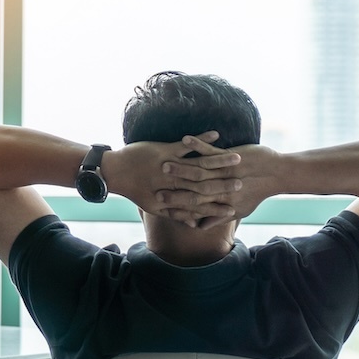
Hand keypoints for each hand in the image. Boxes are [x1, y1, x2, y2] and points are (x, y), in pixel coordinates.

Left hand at [103, 131, 243, 225]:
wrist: (115, 172)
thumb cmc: (135, 190)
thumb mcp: (155, 207)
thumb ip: (176, 214)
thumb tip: (193, 224)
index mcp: (173, 199)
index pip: (201, 204)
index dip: (219, 206)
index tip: (236, 206)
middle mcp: (174, 184)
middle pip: (205, 185)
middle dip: (226, 183)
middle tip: (244, 182)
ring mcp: (171, 166)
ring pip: (200, 164)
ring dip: (220, 160)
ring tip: (238, 158)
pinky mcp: (165, 150)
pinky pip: (187, 145)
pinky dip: (202, 140)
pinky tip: (217, 134)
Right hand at [156, 136, 280, 227]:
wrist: (277, 174)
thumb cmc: (257, 193)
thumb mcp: (239, 211)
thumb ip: (217, 218)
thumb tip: (199, 226)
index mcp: (221, 203)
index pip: (194, 205)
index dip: (175, 205)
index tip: (158, 203)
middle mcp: (222, 188)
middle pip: (192, 189)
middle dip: (172, 187)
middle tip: (153, 187)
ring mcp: (226, 171)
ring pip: (199, 170)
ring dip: (180, 166)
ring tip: (163, 163)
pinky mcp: (231, 156)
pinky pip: (211, 150)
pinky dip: (198, 144)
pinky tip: (184, 138)